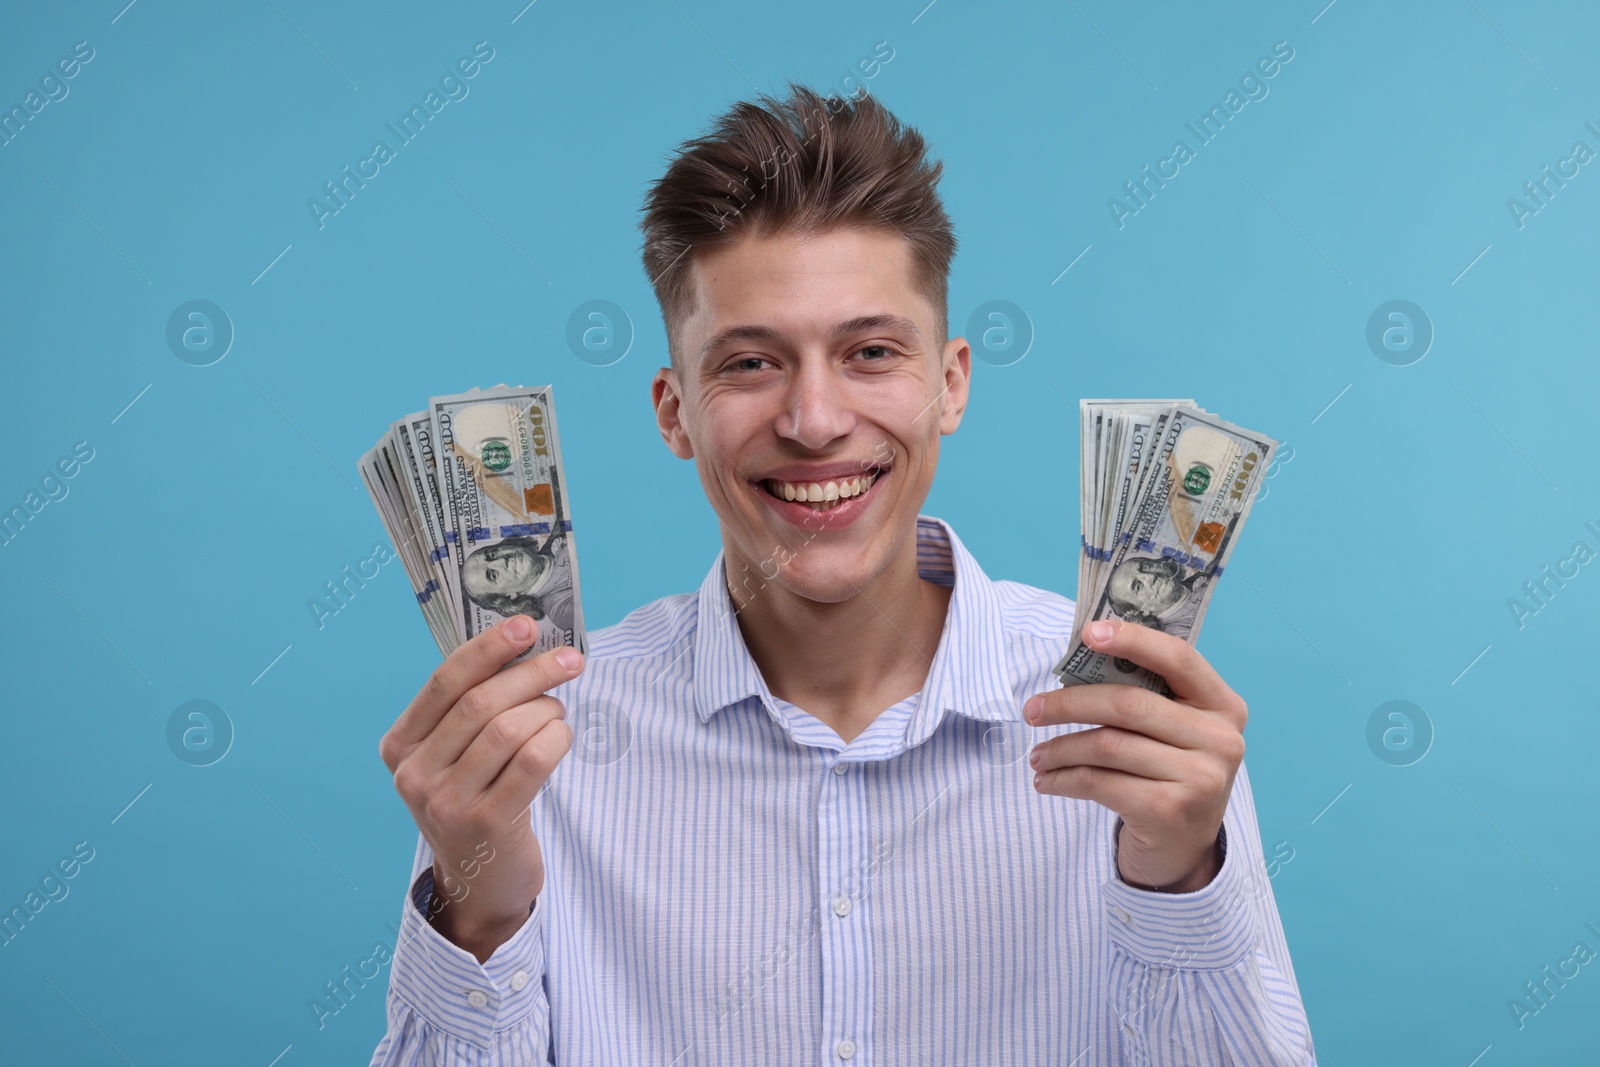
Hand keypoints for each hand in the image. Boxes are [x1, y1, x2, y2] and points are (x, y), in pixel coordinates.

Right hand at [379, 615, 583, 960]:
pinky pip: (532, 761)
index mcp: (400, 745)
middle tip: (570, 661)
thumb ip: (473, 707)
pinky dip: (556, 738)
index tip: (527, 624)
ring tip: (559, 713)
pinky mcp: (486, 824)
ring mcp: (446, 803)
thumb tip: (525, 645)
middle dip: (532, 673)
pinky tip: (562, 736)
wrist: (480, 882)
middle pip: (480, 703)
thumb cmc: (476, 800)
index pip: (444, 681)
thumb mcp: (456, 756)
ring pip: (508, 729)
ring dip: (547, 710)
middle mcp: (414, 774)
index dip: (488, 648)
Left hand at [1025, 619, 1246, 892]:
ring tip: (1037, 755)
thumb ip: (1145, 695)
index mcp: (1223, 705)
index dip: (1132, 639)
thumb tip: (1079, 656)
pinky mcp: (1169, 811)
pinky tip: (1047, 781)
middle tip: (1031, 710)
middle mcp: (1220, 739)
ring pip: (1107, 745)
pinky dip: (1063, 779)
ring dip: (1059, 748)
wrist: (1183, 849)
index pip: (1178, 658)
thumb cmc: (1168, 775)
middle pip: (1128, 703)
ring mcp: (1199, 778)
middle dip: (1069, 704)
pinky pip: (1099, 782)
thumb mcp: (1173, 731)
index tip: (1087, 633)